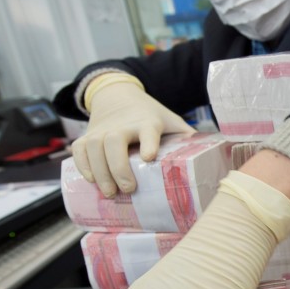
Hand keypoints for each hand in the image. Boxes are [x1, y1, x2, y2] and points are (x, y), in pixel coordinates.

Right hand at [72, 78, 193, 196]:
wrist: (117, 96)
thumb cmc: (150, 116)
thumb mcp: (170, 121)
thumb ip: (186, 138)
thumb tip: (210, 161)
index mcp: (147, 122)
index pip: (148, 130)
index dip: (148, 142)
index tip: (149, 157)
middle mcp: (122, 124)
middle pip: (114, 141)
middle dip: (117, 167)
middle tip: (127, 190)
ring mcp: (102, 129)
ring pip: (94, 148)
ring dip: (99, 172)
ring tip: (109, 192)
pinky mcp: (87, 135)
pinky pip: (79, 150)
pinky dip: (83, 166)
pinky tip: (91, 180)